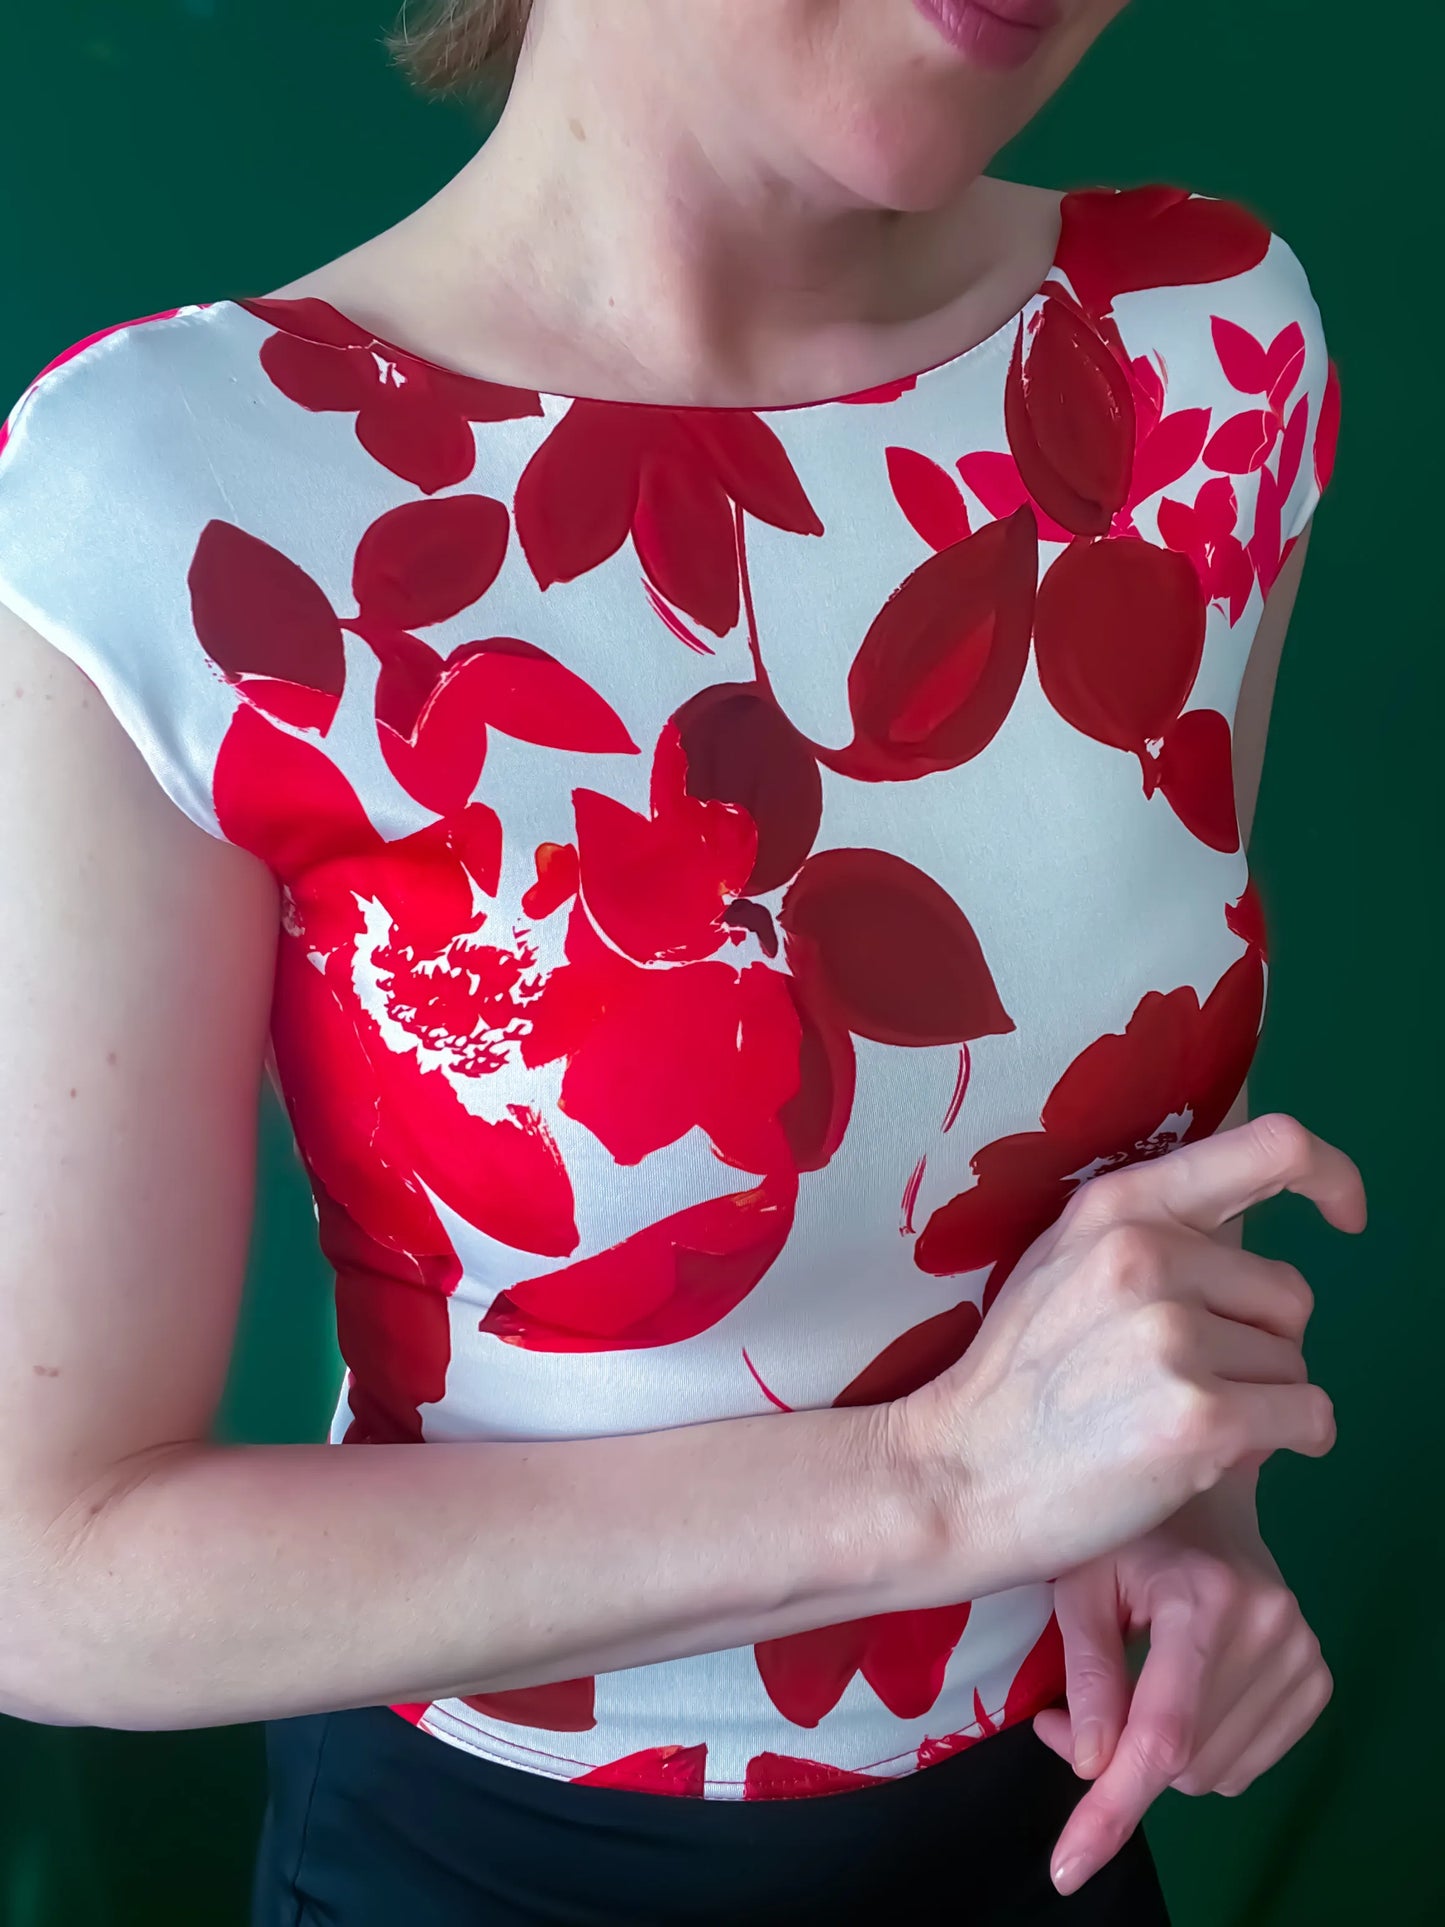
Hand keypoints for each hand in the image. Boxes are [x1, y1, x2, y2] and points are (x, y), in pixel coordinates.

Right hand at [895, 1113, 1365, 1593]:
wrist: (955, 1476)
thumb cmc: (1016, 1377)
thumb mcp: (1062, 1260)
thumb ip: (1149, 1225)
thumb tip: (1251, 1200)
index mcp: (1119, 1204)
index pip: (1270, 1147)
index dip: (1330, 1175)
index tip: (1344, 1215)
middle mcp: (1149, 1255)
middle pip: (1289, 1292)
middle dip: (1256, 1341)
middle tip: (1179, 1379)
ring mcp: (1174, 1336)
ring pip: (1296, 1362)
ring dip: (1259, 1398)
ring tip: (1171, 1417)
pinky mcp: (1202, 1417)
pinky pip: (1311, 1418)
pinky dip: (1288, 1441)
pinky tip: (1219, 1453)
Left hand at [1034, 1473, 1332, 1895]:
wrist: (1207, 1500)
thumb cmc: (1128, 1536)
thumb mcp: (1081, 1582)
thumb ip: (1088, 1670)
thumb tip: (1093, 1765)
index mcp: (1203, 1600)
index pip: (1160, 1733)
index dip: (1112, 1808)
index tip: (1071, 1867)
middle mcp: (1267, 1629)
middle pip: (1181, 1763)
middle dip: (1117, 1759)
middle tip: (1077, 1713)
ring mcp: (1301, 1655)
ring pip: (1210, 1774)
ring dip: (1158, 1757)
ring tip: (1129, 1692)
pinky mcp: (1316, 1679)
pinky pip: (1244, 1766)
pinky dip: (1200, 1752)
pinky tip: (1182, 1695)